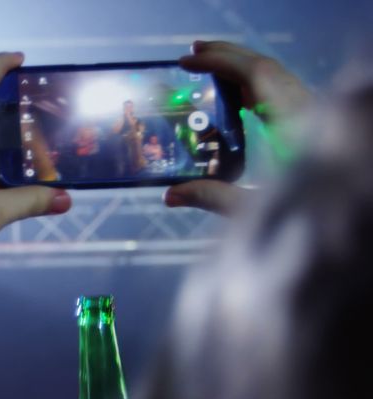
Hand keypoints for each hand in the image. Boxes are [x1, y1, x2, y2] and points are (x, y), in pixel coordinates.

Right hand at [165, 41, 311, 215]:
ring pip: (278, 76)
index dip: (221, 62)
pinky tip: (239, 96)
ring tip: (209, 67)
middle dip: (229, 56)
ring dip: (243, 67)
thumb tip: (171, 195)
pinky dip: (257, 83)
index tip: (187, 62)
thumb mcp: (257, 209)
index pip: (257, 75)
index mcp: (295, 124)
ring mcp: (314, 115)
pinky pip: (284, 90)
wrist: (352, 219)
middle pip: (267, 68)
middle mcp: (307, 111)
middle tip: (192, 53)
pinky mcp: (315, 123)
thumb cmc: (310, 214)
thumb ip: (214, 198)